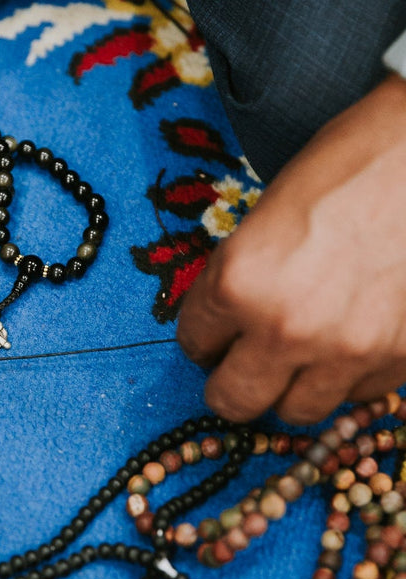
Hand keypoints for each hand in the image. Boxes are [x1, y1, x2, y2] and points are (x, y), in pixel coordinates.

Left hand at [177, 74, 405, 424]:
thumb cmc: (345, 167)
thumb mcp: (264, 217)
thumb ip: (238, 278)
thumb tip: (222, 324)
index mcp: (238, 282)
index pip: (193, 342)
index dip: (203, 335)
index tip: (214, 331)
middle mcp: (286, 328)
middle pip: (232, 402)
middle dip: (230, 383)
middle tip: (241, 363)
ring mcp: (345, 352)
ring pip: (295, 411)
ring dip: (290, 387)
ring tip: (299, 356)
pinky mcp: (396, 359)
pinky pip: (356, 396)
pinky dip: (347, 377)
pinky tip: (350, 341)